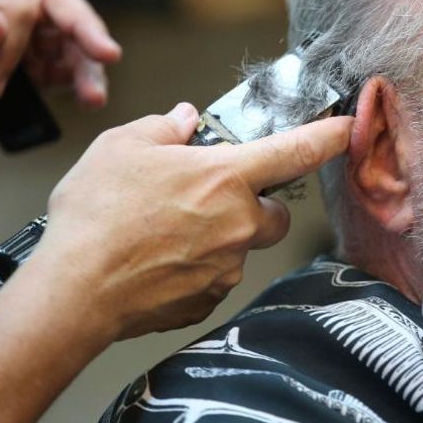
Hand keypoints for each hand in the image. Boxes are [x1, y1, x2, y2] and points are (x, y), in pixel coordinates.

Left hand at [0, 0, 120, 170]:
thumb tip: (1, 24)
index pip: (22, 5)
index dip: (22, 40)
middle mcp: (1, 26)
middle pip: (60, 15)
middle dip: (86, 32)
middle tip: (108, 55)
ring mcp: (17, 55)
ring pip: (69, 47)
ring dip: (88, 68)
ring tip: (95, 97)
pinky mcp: (26, 85)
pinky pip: (65, 76)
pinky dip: (82, 86)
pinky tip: (90, 100)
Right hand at [28, 104, 351, 340]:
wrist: (74, 291)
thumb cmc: (96, 216)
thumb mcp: (121, 147)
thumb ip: (162, 129)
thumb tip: (182, 122)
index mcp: (226, 177)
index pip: (297, 151)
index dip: (328, 137)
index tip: (347, 129)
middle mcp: (238, 224)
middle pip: (274, 214)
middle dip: (254, 205)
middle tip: (210, 198)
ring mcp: (226, 267)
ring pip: (241, 247)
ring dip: (219, 237)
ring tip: (164, 232)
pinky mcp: (207, 300)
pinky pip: (214, 278)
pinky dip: (194, 269)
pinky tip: (156, 261)